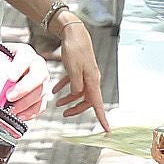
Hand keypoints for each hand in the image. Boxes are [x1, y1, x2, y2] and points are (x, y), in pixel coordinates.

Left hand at [3, 43, 47, 119]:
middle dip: (24, 88)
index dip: (19, 66)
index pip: (26, 56)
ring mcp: (42, 81)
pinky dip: (30, 113)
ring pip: (40, 93)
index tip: (9, 77)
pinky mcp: (42, 96)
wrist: (5, 70)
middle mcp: (37, 65)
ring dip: (25, 104)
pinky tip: (19, 115)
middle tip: (9, 96)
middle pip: (39, 76)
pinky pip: (40, 106)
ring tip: (11, 110)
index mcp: (25, 52)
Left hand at [51, 17, 110, 131]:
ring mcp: (86, 74)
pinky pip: (74, 82)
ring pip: (80, 92)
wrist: (73, 32)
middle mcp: (92, 79)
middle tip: (64, 113)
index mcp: (92, 81)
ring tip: (57, 102)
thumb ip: (75, 85)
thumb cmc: (74, 49)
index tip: (107, 130)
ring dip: (69, 98)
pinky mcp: (80, 68)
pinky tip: (56, 88)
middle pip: (87, 100)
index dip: (102, 118)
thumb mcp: (73, 70)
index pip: (98, 104)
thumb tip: (77, 95)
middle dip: (77, 108)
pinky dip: (65, 86)